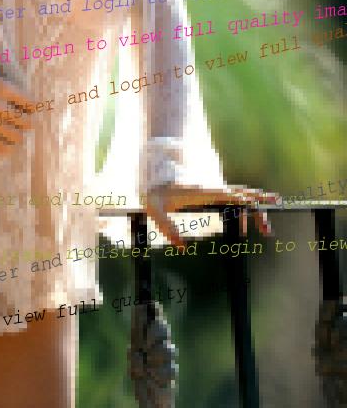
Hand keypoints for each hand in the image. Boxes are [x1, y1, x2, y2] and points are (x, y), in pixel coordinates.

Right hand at [0, 70, 34, 153]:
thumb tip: (10, 93)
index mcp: (2, 88)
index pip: (28, 101)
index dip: (32, 106)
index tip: (32, 108)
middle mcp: (0, 106)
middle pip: (24, 120)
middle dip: (27, 122)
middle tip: (27, 122)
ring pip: (15, 135)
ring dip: (18, 135)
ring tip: (18, 135)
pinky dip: (6, 147)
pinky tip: (8, 147)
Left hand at [144, 183, 278, 246]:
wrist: (152, 177)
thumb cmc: (153, 193)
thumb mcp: (154, 209)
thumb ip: (166, 227)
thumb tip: (182, 249)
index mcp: (203, 192)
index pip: (231, 194)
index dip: (246, 200)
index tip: (262, 206)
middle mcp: (212, 190)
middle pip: (242, 195)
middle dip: (259, 206)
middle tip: (273, 223)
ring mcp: (212, 192)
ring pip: (240, 198)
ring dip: (254, 210)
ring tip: (267, 229)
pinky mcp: (210, 196)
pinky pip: (232, 202)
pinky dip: (244, 211)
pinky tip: (245, 225)